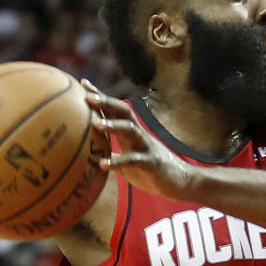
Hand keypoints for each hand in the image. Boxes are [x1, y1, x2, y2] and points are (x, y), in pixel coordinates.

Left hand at [83, 82, 195, 199]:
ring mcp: (147, 147)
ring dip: (113, 125)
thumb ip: (111, 153)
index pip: (115, 109)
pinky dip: (118, 161)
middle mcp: (139, 134)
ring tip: (95, 124)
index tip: (83, 84)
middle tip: (88, 97)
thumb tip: (88, 155)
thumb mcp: (128, 160)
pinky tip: (102, 165)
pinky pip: (135, 160)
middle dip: (106, 102)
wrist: (181, 181)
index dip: (101, 96)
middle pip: (123, 111)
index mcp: (132, 132)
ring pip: (131, 130)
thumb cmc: (150, 171)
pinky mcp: (152, 163)